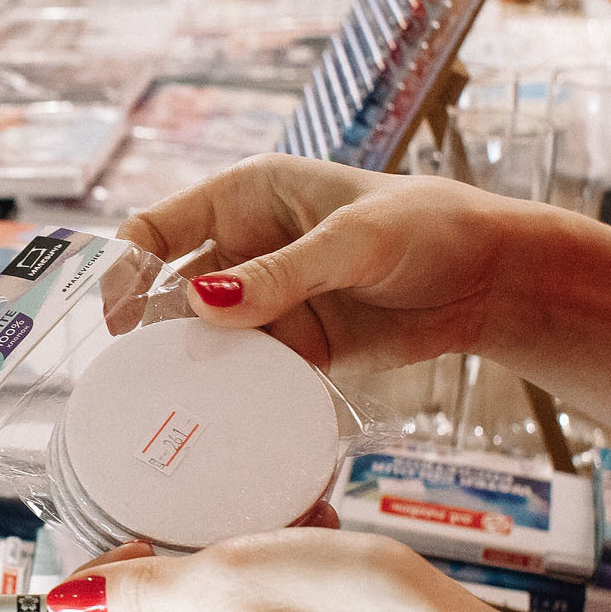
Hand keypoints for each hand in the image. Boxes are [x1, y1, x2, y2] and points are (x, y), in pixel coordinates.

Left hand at [35, 530, 610, 611]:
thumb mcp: (237, 577)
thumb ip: (139, 591)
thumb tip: (64, 600)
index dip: (86, 588)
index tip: (143, 550)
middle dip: (163, 575)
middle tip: (229, 543)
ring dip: (222, 579)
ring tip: (285, 551)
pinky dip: (261, 602)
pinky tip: (310, 576)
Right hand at [107, 154, 533, 374]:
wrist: (492, 278)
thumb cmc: (428, 226)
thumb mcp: (353, 241)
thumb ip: (281, 274)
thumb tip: (204, 303)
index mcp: (245, 197)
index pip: (156, 229)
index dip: (125, 268)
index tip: (118, 317)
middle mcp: (244, 248)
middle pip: (169, 291)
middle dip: (152, 330)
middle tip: (143, 375)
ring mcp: (268, 301)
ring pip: (204, 338)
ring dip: (192, 366)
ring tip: (180, 402)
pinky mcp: (295, 347)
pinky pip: (247, 371)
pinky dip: (234, 392)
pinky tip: (226, 414)